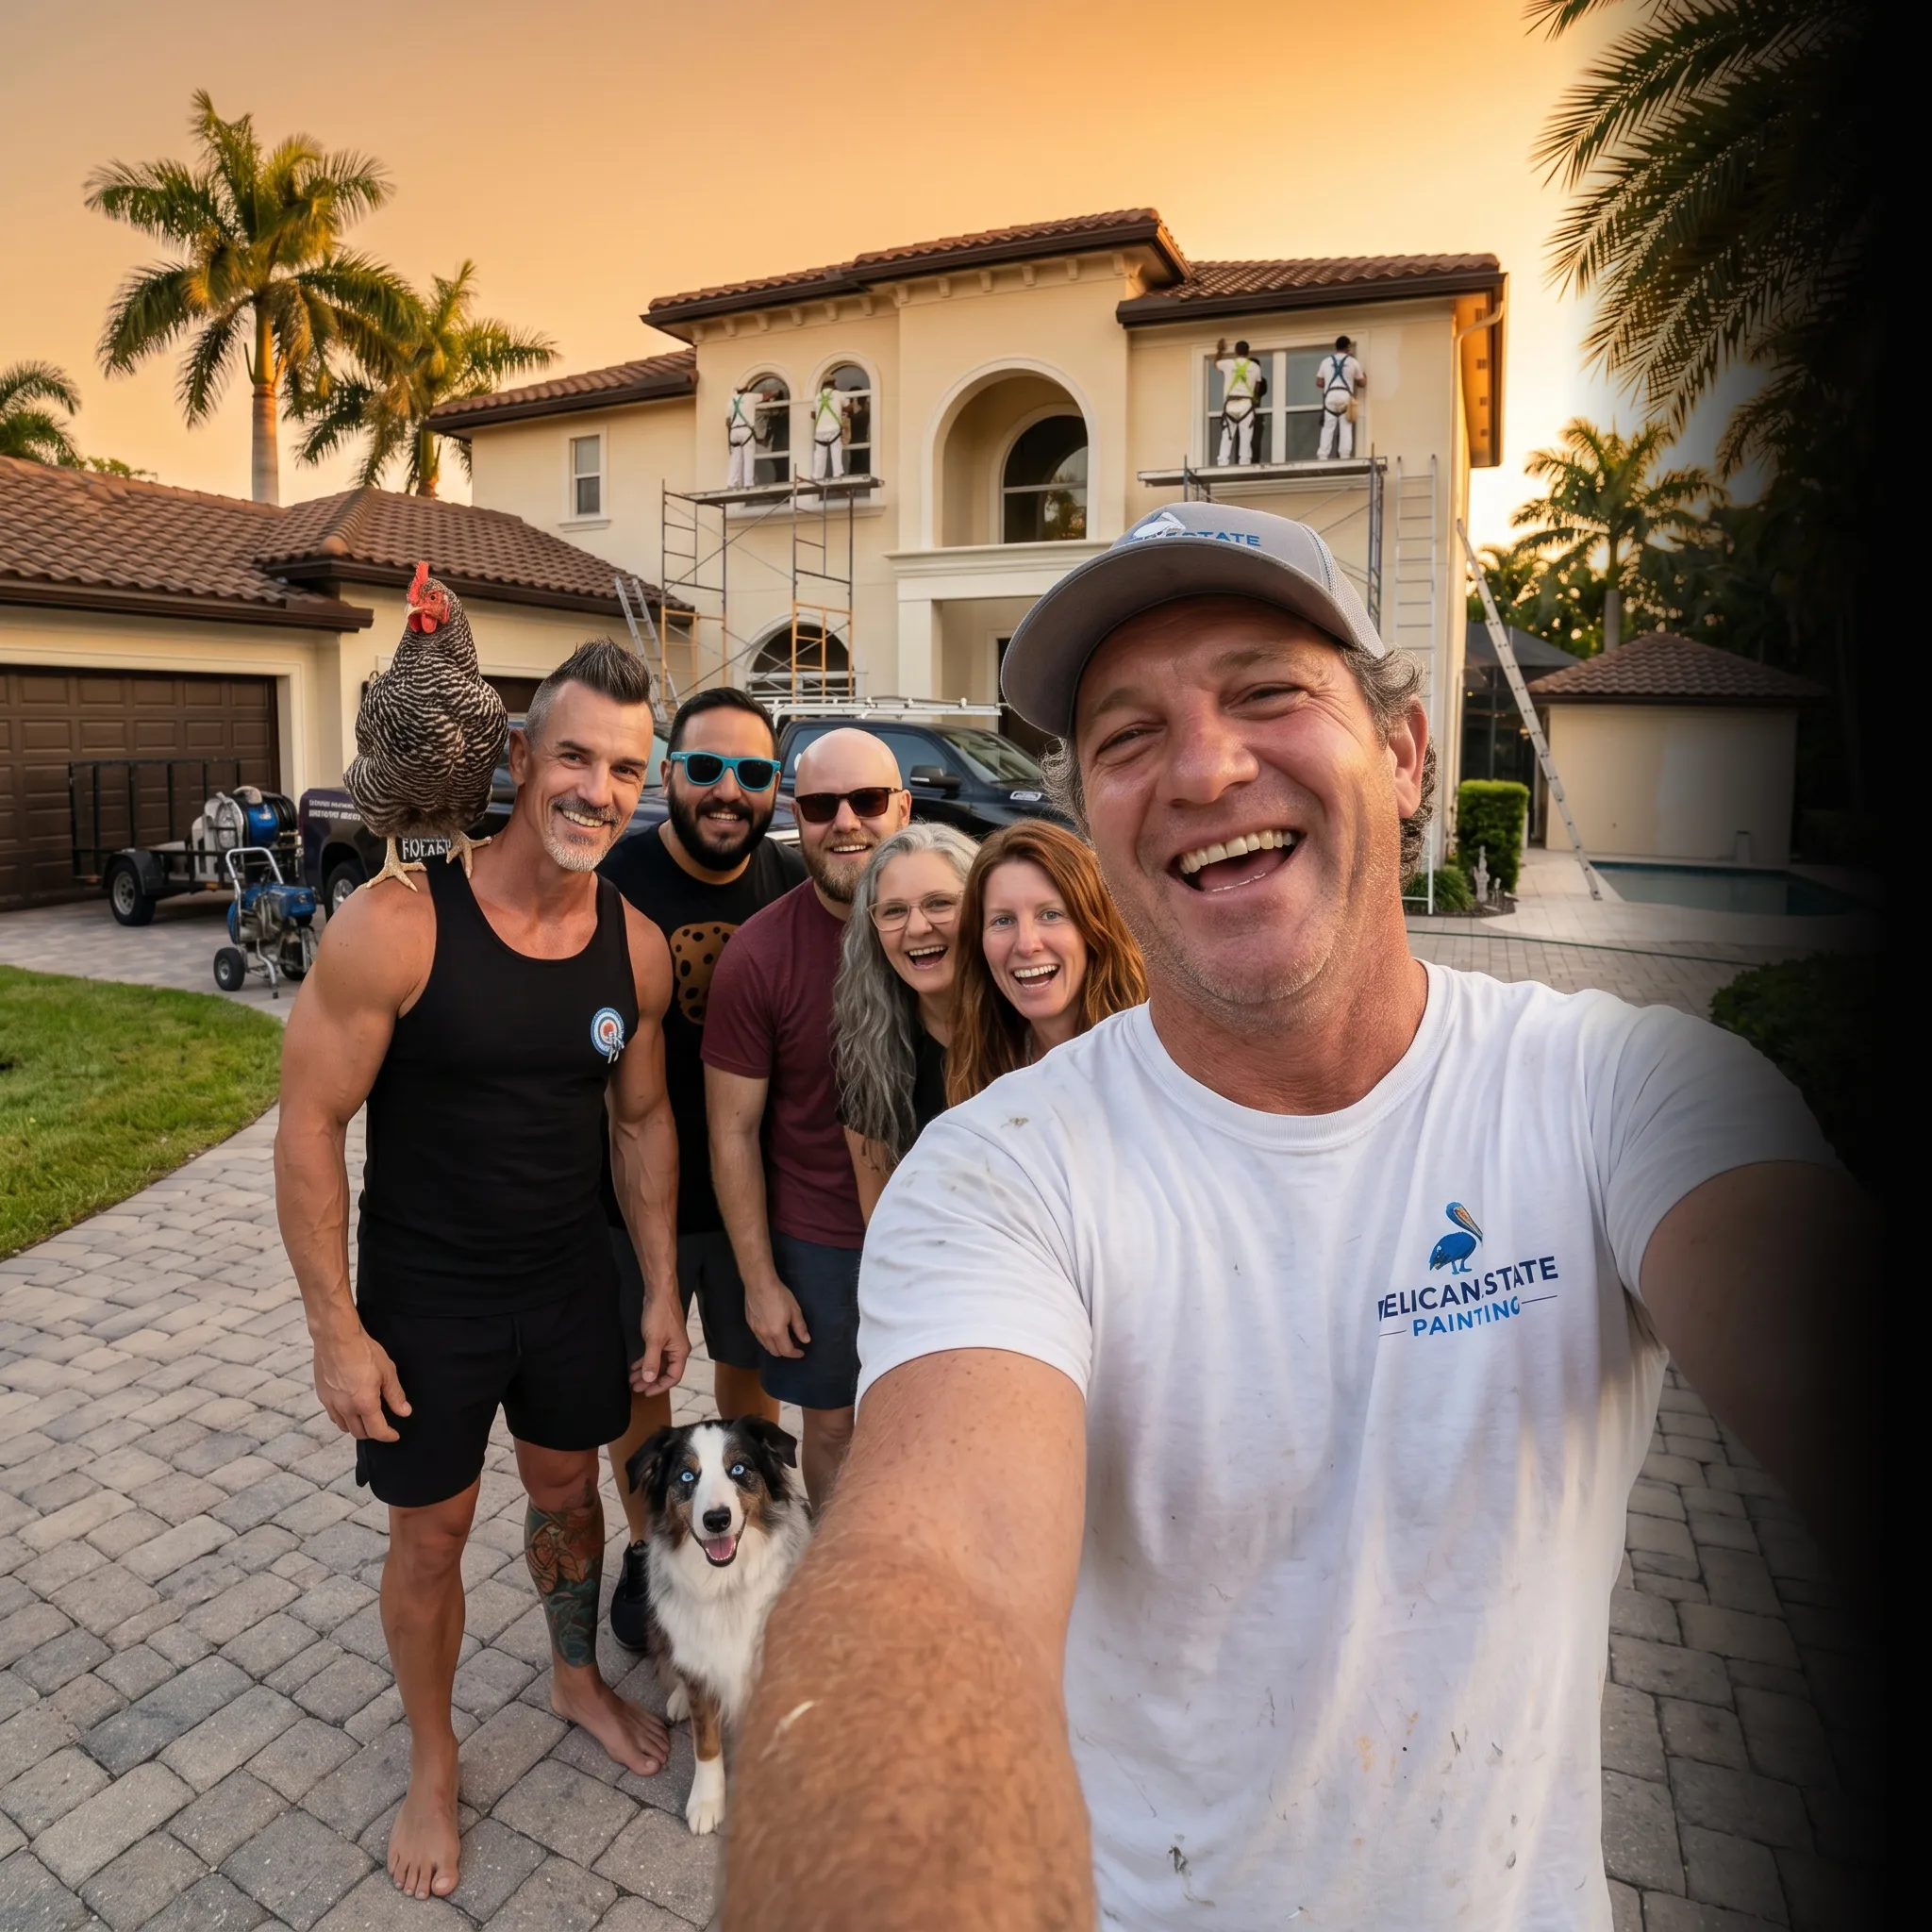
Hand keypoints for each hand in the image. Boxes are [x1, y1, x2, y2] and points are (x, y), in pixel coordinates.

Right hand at [313, 1323, 407, 1440]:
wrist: (336, 1338)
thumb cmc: (363, 1351)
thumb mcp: (387, 1372)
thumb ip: (395, 1395)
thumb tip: (404, 1412)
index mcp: (364, 1403)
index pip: (377, 1431)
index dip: (388, 1436)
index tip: (394, 1435)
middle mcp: (345, 1408)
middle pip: (359, 1433)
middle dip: (373, 1433)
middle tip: (382, 1426)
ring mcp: (331, 1403)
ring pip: (344, 1427)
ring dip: (357, 1427)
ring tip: (367, 1419)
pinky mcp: (323, 1396)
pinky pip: (333, 1416)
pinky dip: (344, 1418)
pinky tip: (350, 1409)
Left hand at [633, 1290, 689, 1397]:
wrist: (660, 1292)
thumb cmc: (660, 1315)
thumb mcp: (654, 1341)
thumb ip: (651, 1361)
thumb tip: (649, 1379)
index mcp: (680, 1352)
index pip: (673, 1377)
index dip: (660, 1386)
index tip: (645, 1392)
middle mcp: (677, 1349)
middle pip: (666, 1371)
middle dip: (651, 1381)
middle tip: (635, 1387)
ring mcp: (670, 1343)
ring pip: (659, 1363)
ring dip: (646, 1371)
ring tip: (632, 1379)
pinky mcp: (662, 1336)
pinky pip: (655, 1354)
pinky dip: (645, 1361)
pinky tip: (635, 1365)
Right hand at [745, 1273, 809, 1358]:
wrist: (759, 1284)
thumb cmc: (779, 1295)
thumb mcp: (794, 1310)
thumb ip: (800, 1327)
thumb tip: (806, 1340)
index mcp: (777, 1332)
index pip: (787, 1350)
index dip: (795, 1354)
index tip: (801, 1352)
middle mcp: (764, 1335)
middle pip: (775, 1352)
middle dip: (785, 1352)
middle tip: (794, 1344)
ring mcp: (755, 1330)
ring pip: (766, 1346)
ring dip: (775, 1347)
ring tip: (783, 1339)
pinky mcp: (750, 1324)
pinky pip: (759, 1338)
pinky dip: (767, 1340)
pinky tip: (772, 1331)